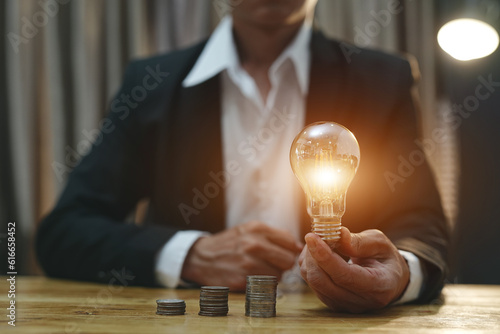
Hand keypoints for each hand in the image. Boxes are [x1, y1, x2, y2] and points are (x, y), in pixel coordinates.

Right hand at [181, 221, 302, 290]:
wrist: (201, 257)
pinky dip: (262, 283)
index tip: (283, 253)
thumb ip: (275, 236)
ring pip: (279, 274)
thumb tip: (298, 247)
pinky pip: (265, 285)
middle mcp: (253, 244)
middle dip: (283, 264)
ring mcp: (248, 263)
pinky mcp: (242, 280)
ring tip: (259, 269)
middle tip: (272, 263)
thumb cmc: (229, 243)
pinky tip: (251, 276)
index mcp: (257, 229)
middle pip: (288, 260)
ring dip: (273, 274)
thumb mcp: (249, 230)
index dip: (290, 250)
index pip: (290, 242)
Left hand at [299, 227, 409, 312]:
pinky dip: (310, 266)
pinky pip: (312, 284)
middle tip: (315, 235)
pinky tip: (318, 254)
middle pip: (323, 281)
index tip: (312, 237)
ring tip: (319, 242)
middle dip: (313, 255)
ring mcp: (344, 305)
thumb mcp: (381, 244)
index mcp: (378, 286)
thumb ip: (360, 241)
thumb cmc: (385, 259)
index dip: (325, 256)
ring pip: (314, 282)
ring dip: (309, 259)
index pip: (345, 275)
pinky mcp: (332, 302)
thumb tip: (339, 234)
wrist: (389, 280)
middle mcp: (360, 301)